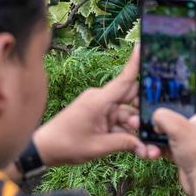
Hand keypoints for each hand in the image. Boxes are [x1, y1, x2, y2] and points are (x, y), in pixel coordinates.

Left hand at [32, 46, 159, 166]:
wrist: (45, 149)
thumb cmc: (66, 144)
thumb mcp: (98, 147)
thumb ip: (124, 143)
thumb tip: (145, 146)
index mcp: (99, 100)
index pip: (124, 79)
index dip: (135, 63)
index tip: (143, 46)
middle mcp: (101, 99)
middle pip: (130, 98)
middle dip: (141, 111)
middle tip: (150, 129)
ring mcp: (100, 107)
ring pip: (126, 113)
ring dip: (133, 127)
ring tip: (143, 147)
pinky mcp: (99, 116)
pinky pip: (118, 120)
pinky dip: (125, 131)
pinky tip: (133, 145)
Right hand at [152, 94, 195, 195]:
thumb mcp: (178, 127)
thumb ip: (163, 115)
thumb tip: (154, 116)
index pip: (188, 93)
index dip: (172, 91)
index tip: (155, 91)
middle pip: (175, 112)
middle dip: (158, 116)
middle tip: (143, 116)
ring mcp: (193, 138)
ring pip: (168, 129)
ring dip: (155, 133)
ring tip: (143, 134)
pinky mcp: (185, 151)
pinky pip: (167, 144)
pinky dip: (158, 147)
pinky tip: (151, 150)